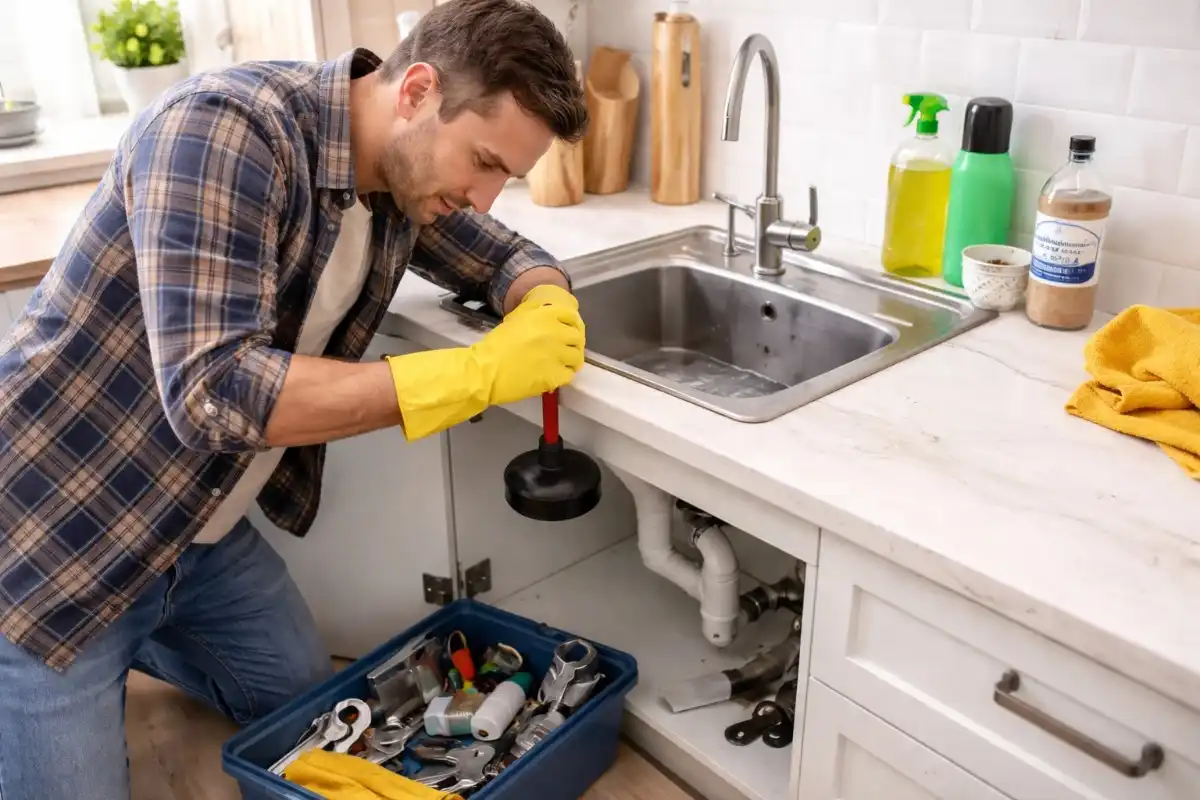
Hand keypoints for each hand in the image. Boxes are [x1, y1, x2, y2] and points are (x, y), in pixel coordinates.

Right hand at [472, 285, 584, 404]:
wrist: (486, 370)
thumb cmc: (496, 344)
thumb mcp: (516, 318)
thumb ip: (536, 312)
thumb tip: (550, 311)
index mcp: (545, 316)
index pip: (571, 315)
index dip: (573, 323)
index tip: (569, 330)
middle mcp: (555, 333)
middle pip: (577, 337)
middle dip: (574, 343)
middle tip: (567, 349)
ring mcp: (557, 355)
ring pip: (576, 357)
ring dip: (570, 360)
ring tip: (563, 363)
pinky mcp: (555, 376)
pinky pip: (569, 375)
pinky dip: (564, 375)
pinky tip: (555, 375)